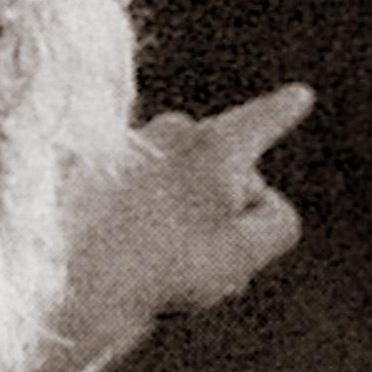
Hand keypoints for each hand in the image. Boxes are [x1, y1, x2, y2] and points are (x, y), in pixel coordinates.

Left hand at [60, 83, 314, 350]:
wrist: (73, 275)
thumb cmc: (165, 264)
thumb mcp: (247, 251)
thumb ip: (276, 220)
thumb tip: (260, 202)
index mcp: (216, 145)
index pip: (262, 122)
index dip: (283, 112)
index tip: (298, 95)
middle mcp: (170, 133)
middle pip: (218, 169)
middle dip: (220, 209)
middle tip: (204, 263)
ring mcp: (126, 147)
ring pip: (172, 186)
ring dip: (177, 220)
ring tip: (156, 266)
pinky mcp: (87, 169)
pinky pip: (130, 193)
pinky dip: (134, 220)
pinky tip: (121, 255)